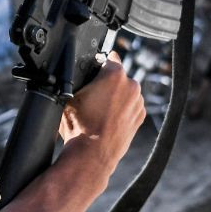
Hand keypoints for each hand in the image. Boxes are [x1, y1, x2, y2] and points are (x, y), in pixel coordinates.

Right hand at [59, 54, 143, 170]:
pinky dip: (123, 109)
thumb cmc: (80, 125)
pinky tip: (109, 118)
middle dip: (108, 82)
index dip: (98, 63)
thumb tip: (78, 71)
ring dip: (116, 96)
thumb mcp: (69, 94)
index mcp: (115, 74)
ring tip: (100, 110)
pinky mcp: (141, 116)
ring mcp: (138, 101)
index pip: (109, 57)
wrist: (93, 153)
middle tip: (93, 95)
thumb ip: (79, 77)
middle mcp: (131, 85)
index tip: (93, 70)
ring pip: (126, 91)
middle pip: (118, 75)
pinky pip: (131, 105)